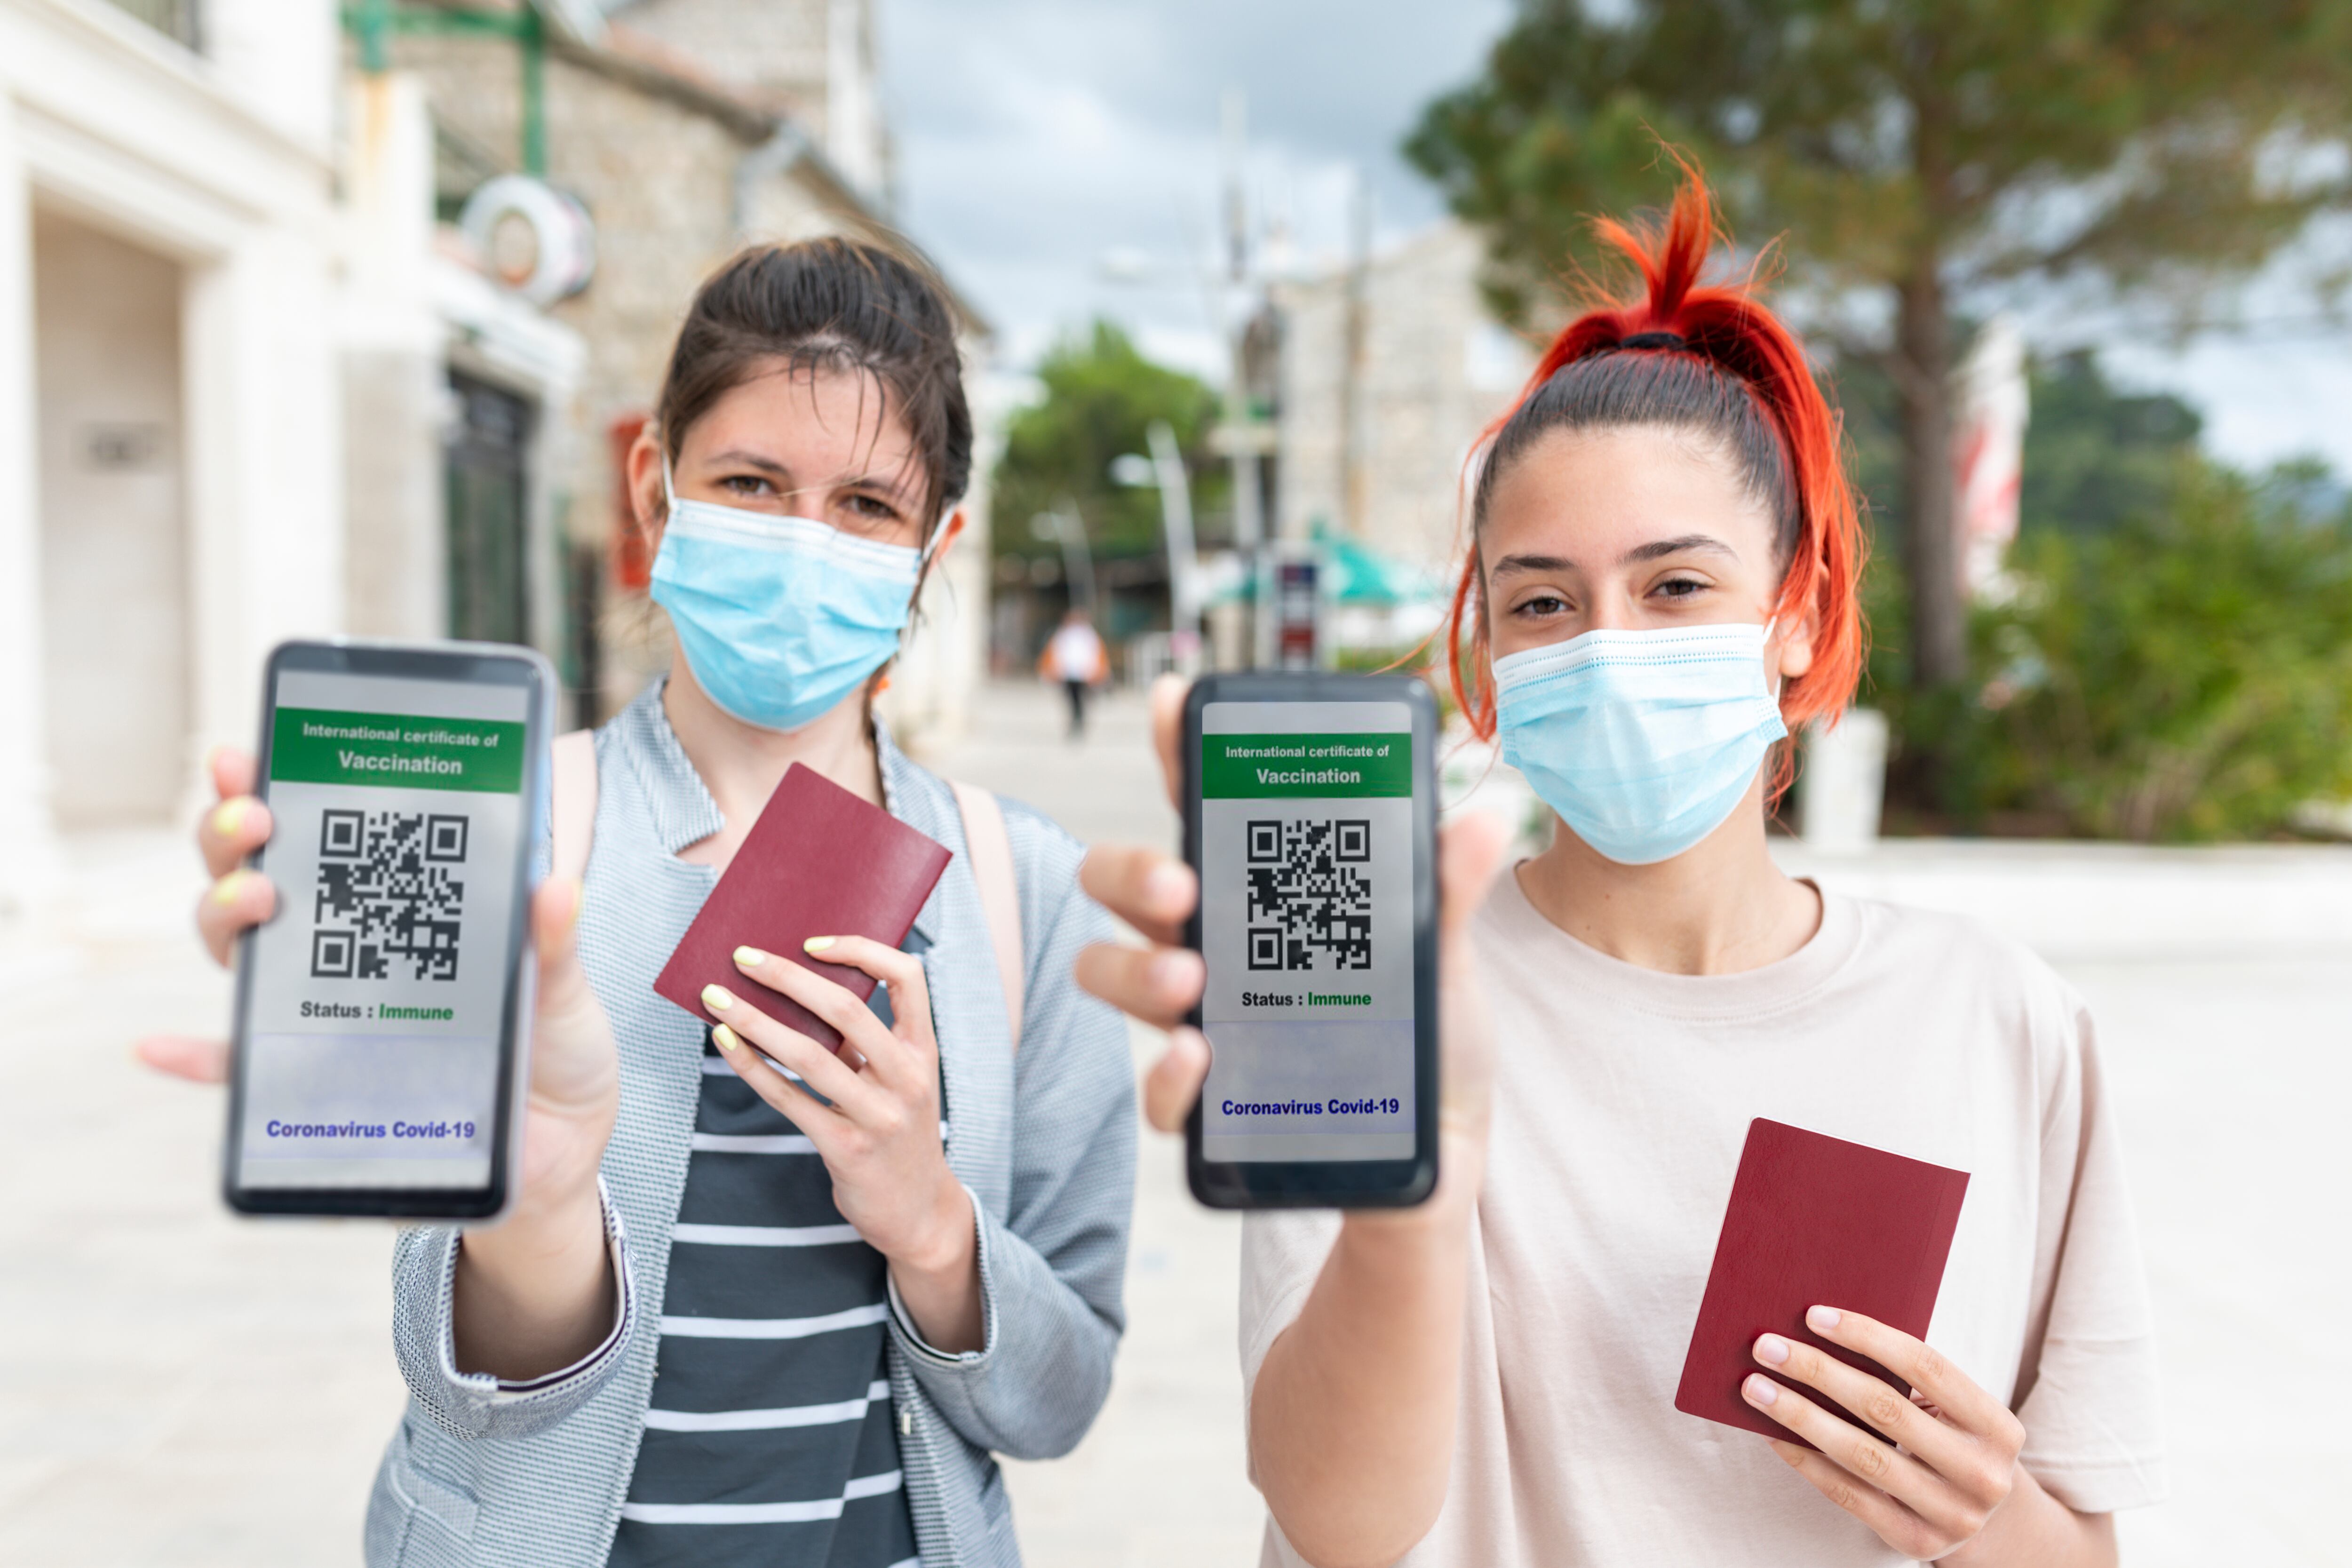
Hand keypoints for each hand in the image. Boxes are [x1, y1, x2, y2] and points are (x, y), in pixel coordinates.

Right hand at [134, 749, 620, 1216]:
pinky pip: (242, 1074)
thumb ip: (551, 942)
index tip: (249, 753)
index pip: (327, 840)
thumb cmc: (553, 1049)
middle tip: (257, 819)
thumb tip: (554, 885)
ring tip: (256, 897)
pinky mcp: (322, 1089)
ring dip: (226, 918)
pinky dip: (196, 1059)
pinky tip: (156, 1046)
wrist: (558, 1146)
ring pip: (244, 957)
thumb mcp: (563, 989)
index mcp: (400, 913)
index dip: (275, 791)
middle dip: (238, 840)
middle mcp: (349, 955)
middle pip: (262, 883)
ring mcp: (327, 1016)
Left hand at [705, 937, 980, 1350]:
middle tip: (744, 957)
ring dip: (756, 1019)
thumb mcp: (900, 1082)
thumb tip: (801, 991)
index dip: (861, 950)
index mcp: (924, 1051)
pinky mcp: (846, 1148)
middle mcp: (907, 1078)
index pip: (906, 978)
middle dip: (789, 977)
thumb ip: (867, 1044)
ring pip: (809, 1054)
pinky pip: (789, 1098)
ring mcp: (878, 1115)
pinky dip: (752, 1066)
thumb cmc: (899, 1133)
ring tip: (716, 997)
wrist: (919, 1212)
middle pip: (846, 1010)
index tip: (812, 941)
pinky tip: (725, 1042)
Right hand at [1073, 676, 1508, 1156]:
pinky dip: (1168, 1079)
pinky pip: (1161, 1092)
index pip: (1203, 803)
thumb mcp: (1443, 954)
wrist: (1436, 1145)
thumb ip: (1445, 889)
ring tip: (1189, 985)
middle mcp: (1212, 942)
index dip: (1178, 746)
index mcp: (1260, 889)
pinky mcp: (1210, 1100)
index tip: (1175, 703)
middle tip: (1181, 888)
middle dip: (1131, 870)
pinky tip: (1198, 1063)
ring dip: (1133, 971)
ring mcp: (1199, 1017)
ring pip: (1110, 972)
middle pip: (1122, 882)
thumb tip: (1481, 819)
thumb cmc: (1427, 1032)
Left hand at [1744, 1306, 2027, 1561]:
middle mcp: (1982, 1474)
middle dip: (1819, 1371)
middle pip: (1886, 1408)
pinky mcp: (1917, 1543)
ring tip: (1755, 1387)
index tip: (1812, 1315)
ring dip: (1799, 1415)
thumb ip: (1906, 1377)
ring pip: (1861, 1454)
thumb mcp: (1954, 1412)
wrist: (1991, 1523)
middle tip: (1767, 1347)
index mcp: (1999, 1427)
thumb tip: (1818, 1333)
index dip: (1868, 1336)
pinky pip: (1848, 1494)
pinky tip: (1772, 1433)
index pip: (1926, 1365)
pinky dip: (1805, 1459)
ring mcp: (1952, 1515)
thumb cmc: (1954, 1443)